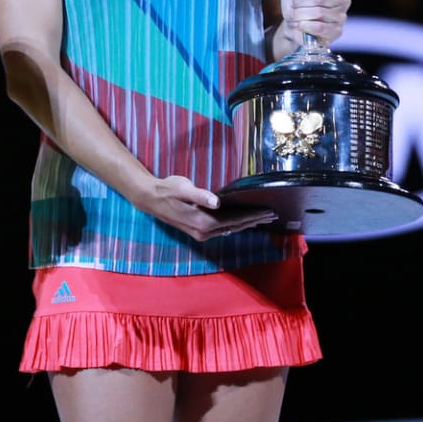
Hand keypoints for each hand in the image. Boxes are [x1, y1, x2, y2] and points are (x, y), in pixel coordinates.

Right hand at [137, 174, 277, 240]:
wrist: (150, 199)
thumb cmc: (167, 190)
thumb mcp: (182, 187)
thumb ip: (199, 194)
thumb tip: (216, 201)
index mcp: (203, 222)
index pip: (234, 220)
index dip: (252, 216)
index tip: (268, 211)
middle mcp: (204, 231)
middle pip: (235, 226)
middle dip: (254, 221)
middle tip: (272, 214)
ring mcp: (201, 233)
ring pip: (230, 229)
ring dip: (246, 224)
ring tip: (262, 218)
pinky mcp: (198, 231)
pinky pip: (223, 229)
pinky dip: (236, 225)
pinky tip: (241, 221)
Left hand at [279, 0, 349, 48]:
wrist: (294, 25)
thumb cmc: (297, 3)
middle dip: (300, 2)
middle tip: (293, 5)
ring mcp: (341, 16)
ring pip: (319, 13)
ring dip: (300, 14)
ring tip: (294, 15)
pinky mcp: (336, 31)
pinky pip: (320, 27)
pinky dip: (305, 25)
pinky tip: (300, 24)